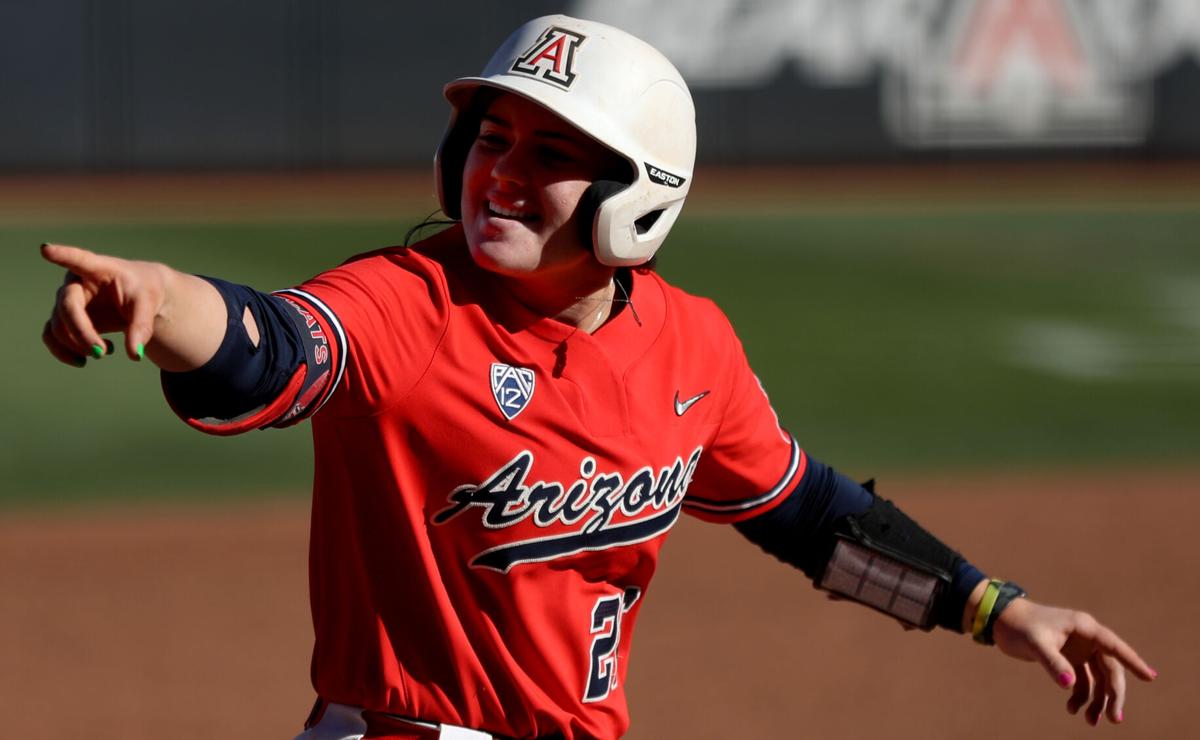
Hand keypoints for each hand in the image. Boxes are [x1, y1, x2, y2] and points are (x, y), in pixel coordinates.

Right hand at [40, 243, 226, 370]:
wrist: (141, 298)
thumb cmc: (145, 292)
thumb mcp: (149, 304)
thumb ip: (142, 327)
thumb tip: (134, 354)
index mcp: (98, 269)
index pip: (78, 259)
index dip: (62, 255)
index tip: (46, 249)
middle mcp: (76, 283)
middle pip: (67, 308)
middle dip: (82, 333)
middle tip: (102, 353)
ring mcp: (68, 302)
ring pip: (58, 326)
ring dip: (77, 345)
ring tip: (105, 352)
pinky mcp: (67, 319)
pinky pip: (52, 336)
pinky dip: (63, 352)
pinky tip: (83, 361)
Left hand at [991, 598, 1155, 725]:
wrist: (1001, 621)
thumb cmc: (1019, 625)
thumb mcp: (1035, 643)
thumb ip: (1052, 662)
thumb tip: (1070, 685)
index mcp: (1084, 627)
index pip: (1114, 646)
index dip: (1132, 661)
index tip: (1150, 677)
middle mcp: (1086, 638)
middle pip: (1109, 669)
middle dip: (1113, 695)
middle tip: (1114, 719)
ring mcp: (1079, 649)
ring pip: (1098, 678)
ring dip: (1097, 700)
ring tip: (1090, 721)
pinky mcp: (1069, 658)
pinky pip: (1083, 680)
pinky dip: (1081, 696)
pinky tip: (1073, 709)